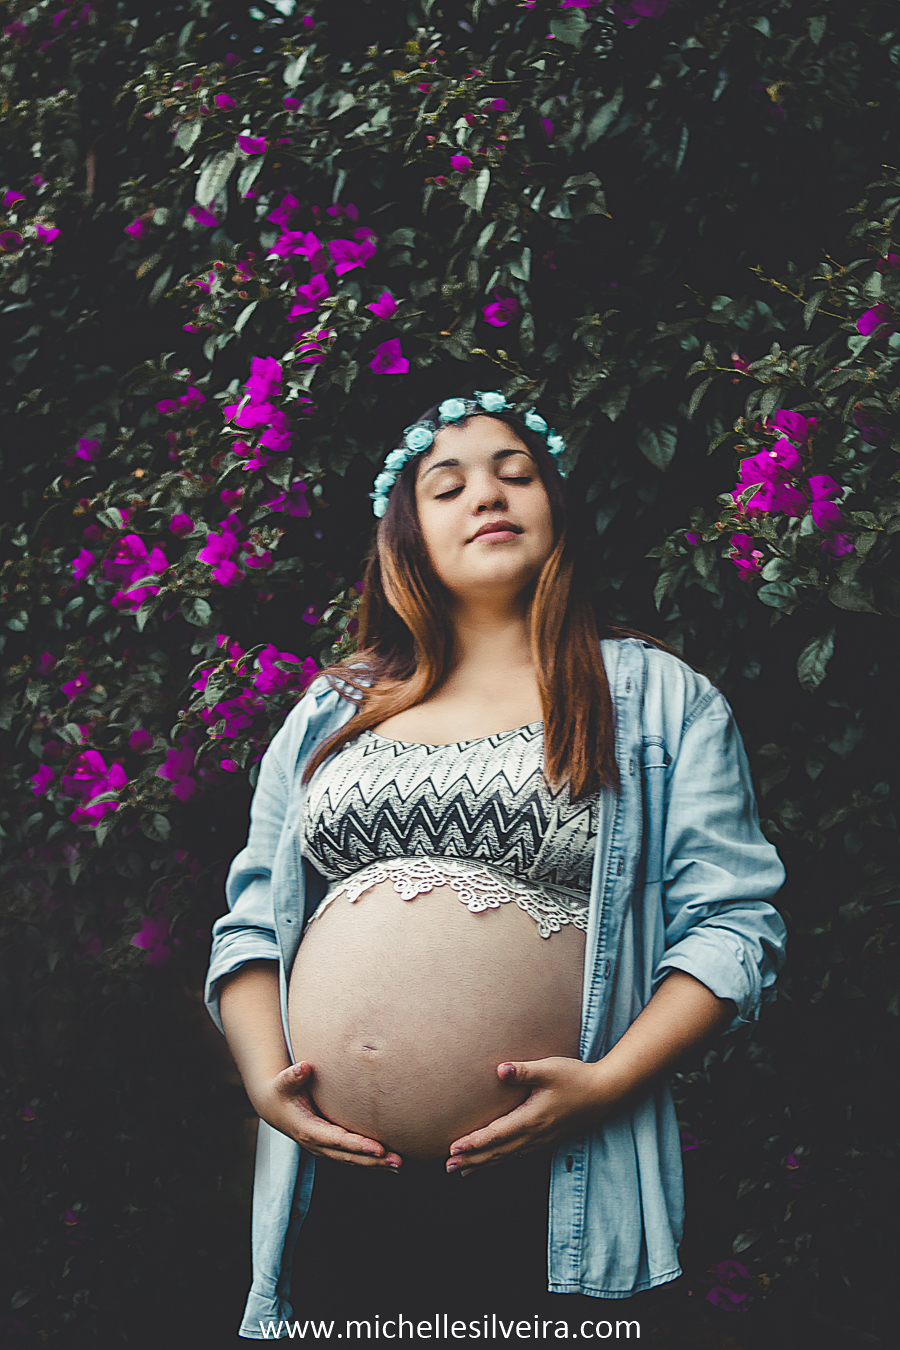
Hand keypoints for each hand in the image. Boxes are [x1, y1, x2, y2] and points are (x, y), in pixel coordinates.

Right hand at [253, 1061, 402, 1169]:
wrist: (275, 1107)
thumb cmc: (282, 1092)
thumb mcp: (284, 1083)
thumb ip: (293, 1076)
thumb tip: (304, 1067)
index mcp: (308, 1130)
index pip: (337, 1140)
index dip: (358, 1146)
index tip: (378, 1149)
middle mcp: (318, 1144)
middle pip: (348, 1156)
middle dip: (373, 1160)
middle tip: (397, 1161)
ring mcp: (324, 1148)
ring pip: (352, 1161)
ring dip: (376, 1164)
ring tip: (398, 1164)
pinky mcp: (331, 1147)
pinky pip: (352, 1157)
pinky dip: (370, 1161)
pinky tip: (388, 1162)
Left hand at [445, 1056, 624, 1175]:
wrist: (605, 1093)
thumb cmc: (576, 1078)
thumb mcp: (549, 1069)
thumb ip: (523, 1071)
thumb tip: (499, 1069)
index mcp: (531, 1119)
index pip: (496, 1135)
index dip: (473, 1143)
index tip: (453, 1149)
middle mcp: (535, 1135)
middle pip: (498, 1152)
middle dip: (472, 1160)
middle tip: (448, 1168)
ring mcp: (542, 1140)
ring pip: (507, 1157)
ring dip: (484, 1165)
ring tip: (463, 1172)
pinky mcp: (548, 1139)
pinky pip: (519, 1155)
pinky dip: (502, 1161)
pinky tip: (495, 1162)